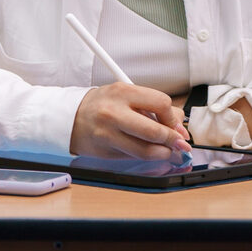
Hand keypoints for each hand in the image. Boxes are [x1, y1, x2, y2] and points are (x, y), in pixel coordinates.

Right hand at [71, 83, 190, 159]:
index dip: (173, 118)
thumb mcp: (126, 95)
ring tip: (167, 151)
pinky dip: (148, 157)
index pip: (161, 103)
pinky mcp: (106, 151)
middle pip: (155, 131)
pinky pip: (135, 158)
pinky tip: (150, 152)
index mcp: (123, 92)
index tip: (176, 125)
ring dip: (163, 153)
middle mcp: (114, 112)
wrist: (72, 117)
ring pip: (146, 151)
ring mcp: (108, 134)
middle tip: (180, 143)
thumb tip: (178, 125)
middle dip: (173, 141)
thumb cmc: (103, 104)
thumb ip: (153, 106)